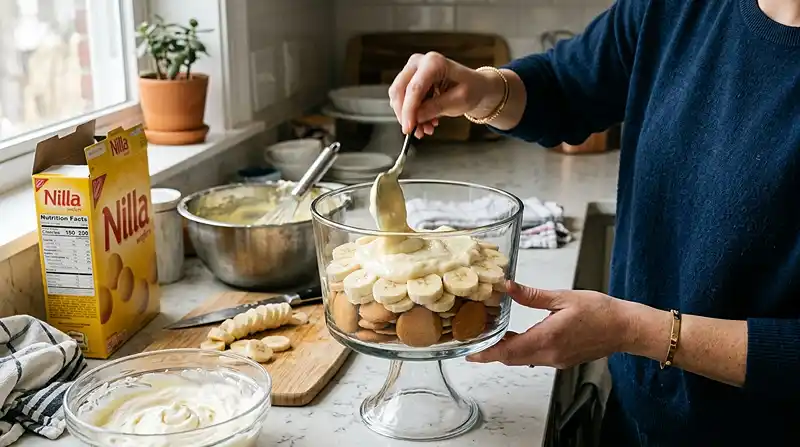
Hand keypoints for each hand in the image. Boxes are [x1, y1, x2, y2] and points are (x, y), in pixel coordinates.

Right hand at [388, 52, 502, 138]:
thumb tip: (416, 118)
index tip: (409, 128)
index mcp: (434, 62)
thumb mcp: (458, 101)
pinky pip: (403, 100)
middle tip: (414, 131)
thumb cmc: (470, 89)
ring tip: (426, 128)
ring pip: (399, 96)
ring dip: (409, 116)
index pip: (414, 88)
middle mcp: (420, 62)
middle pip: (400, 90)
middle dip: (405, 114)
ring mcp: (413, 70)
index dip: (409, 110)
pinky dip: (412, 114)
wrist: (475, 86)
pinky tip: (426, 123)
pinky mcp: (410, 80)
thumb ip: (436, 108)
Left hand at [467, 281, 633, 368]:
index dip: (486, 353)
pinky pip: (534, 358)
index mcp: (547, 339)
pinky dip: (519, 350)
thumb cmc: (600, 311)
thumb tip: (507, 286)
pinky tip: (514, 337)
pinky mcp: (562, 360)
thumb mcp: (563, 297)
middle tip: (472, 342)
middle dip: (490, 352)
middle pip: (511, 359)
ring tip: (488, 337)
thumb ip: (531, 295)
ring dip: (504, 351)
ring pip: (522, 360)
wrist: (625, 328)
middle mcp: (550, 355)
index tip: (469, 352)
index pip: (508, 351)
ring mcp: (556, 360)